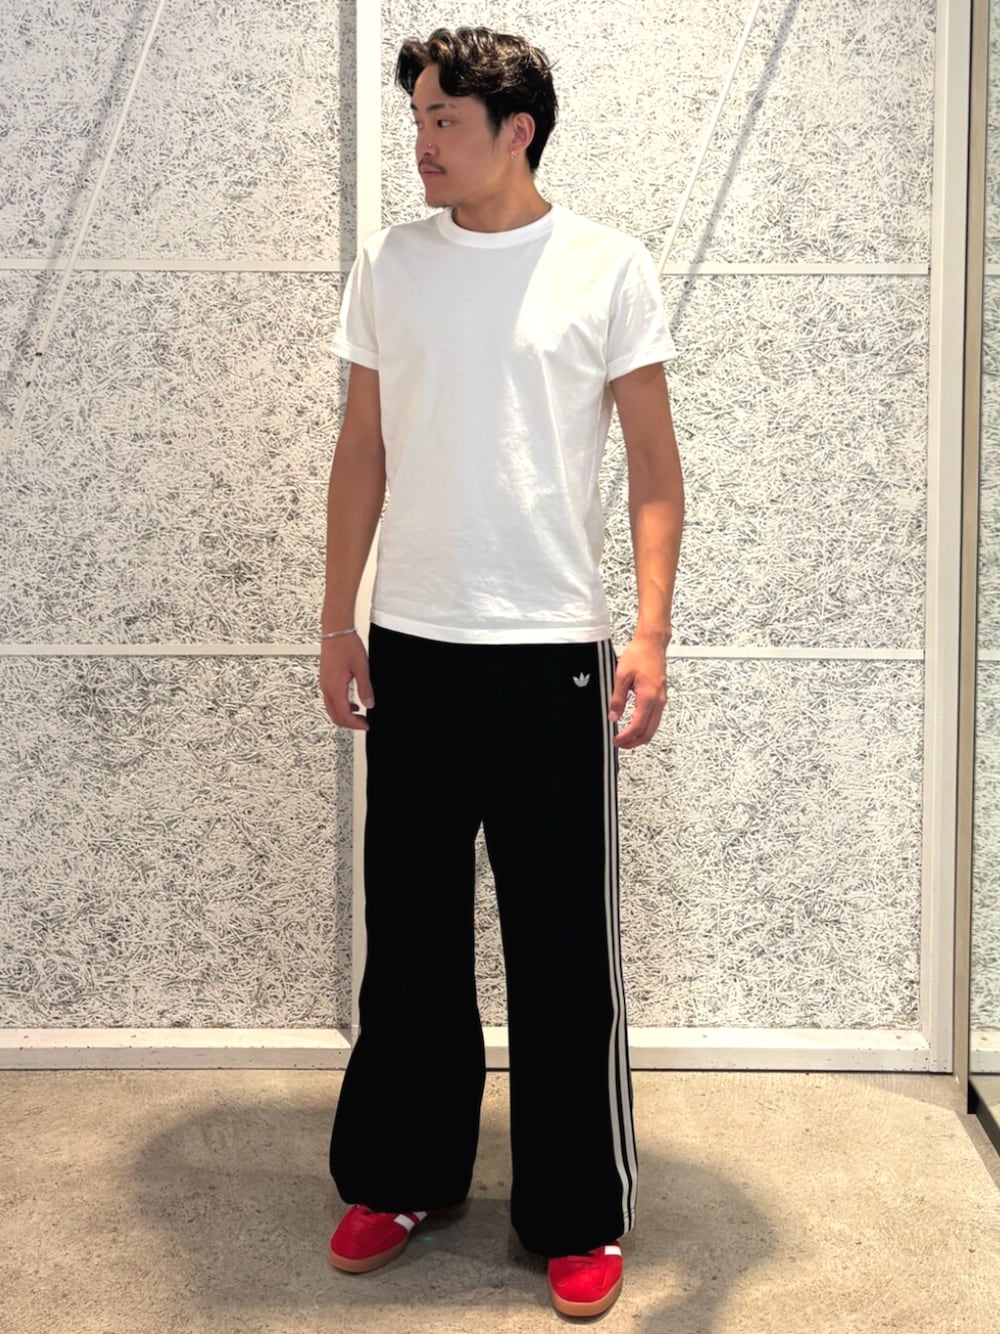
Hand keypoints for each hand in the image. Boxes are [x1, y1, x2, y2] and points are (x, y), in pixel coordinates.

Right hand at [319, 633, 373, 730]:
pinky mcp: (325, 679)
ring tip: (359, 715)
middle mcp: (327, 688)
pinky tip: (352, 703)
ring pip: (332, 709)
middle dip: (349, 723)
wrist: (335, 631)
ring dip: (345, 715)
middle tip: (363, 724)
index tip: (366, 726)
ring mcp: (324, 684)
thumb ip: (365, 688)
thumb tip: (369, 704)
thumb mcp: (362, 668)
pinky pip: (331, 699)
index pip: (344, 715)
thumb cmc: (347, 645)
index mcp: (335, 687)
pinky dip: (341, 706)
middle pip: (335, 715)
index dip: (355, 724)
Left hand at [607, 634, 667, 748]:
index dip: (625, 737)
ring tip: (625, 736)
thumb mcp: (621, 676)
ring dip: (640, 735)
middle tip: (619, 743)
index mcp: (648, 698)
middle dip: (634, 742)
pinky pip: (655, 718)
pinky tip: (634, 725)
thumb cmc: (639, 655)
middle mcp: (658, 701)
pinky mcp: (661, 696)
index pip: (637, 727)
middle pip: (649, 733)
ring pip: (653, 727)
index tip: (616, 740)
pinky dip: (645, 726)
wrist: (652, 643)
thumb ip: (617, 699)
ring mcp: (661, 699)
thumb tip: (613, 716)